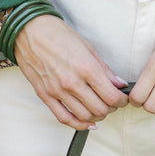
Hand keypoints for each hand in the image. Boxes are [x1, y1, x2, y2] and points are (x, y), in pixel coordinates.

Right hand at [14, 15, 128, 129]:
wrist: (30, 31)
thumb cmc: (59, 35)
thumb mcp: (87, 47)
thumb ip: (104, 69)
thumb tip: (119, 83)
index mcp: (86, 67)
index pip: (111, 96)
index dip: (122, 100)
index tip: (124, 98)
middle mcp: (72, 82)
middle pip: (100, 108)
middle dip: (112, 108)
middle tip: (114, 102)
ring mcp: (57, 91)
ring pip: (84, 116)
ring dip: (97, 116)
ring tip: (101, 108)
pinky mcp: (45, 95)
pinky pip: (64, 118)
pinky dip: (78, 124)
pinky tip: (87, 122)